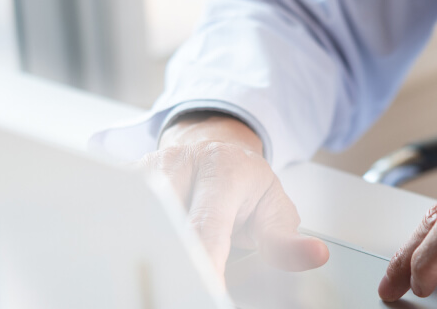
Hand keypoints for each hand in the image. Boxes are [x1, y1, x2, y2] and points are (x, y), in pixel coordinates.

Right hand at [138, 113, 327, 282]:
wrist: (215, 148)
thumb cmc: (246, 184)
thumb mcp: (275, 208)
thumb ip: (287, 240)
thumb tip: (315, 255)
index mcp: (223, 169)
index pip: (207, 225)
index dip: (204, 261)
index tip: (207, 288)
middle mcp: (181, 162)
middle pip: (165, 219)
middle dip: (171, 258)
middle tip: (182, 288)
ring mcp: (147, 168)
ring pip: (137, 215)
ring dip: (149, 248)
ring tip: (163, 274)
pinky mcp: (123, 179)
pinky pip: (121, 212)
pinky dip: (131, 238)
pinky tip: (141, 256)